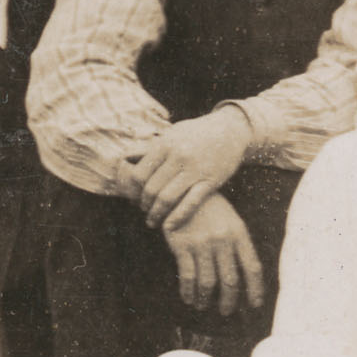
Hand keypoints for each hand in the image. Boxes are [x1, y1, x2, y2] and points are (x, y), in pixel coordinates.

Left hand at [131, 107, 251, 226]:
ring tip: (153, 221)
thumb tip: (125, 159)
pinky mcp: (211, 181)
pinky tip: (169, 226)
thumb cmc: (197, 133)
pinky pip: (191, 203)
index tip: (133, 198)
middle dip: (144, 204)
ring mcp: (195, 169)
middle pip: (151, 189)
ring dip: (156, 214)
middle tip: (144, 210)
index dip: (132, 191)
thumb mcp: (172, 134)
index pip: (139, 175)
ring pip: (167, 198)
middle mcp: (179, 157)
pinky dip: (177, 217)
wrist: (232, 130)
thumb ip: (149, 148)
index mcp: (165, 144)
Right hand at [162, 194, 266, 317]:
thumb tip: (245, 274)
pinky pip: (187, 275)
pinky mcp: (182, 246)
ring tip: (203, 306)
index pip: (252, 267)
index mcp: (239, 234)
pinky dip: (188, 291)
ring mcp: (202, 243)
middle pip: (230, 279)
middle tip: (226, 311)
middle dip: (229, 300)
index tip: (255, 305)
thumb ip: (238, 244)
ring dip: (205, 299)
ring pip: (208, 282)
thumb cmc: (211, 209)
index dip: (255, 289)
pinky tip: (188, 298)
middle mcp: (223, 240)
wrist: (181, 191)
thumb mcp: (231, 220)